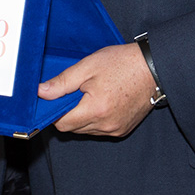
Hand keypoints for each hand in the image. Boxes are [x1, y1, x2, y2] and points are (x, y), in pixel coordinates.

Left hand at [40, 42, 156, 136]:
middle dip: (69, 112)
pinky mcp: (123, 130)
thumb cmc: (122, 63)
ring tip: (92, 94)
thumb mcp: (88, 67)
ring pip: (86, 130)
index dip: (55, 111)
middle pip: (73, 128)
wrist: (154, 67)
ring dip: (83, 116)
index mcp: (95, 110)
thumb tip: (41, 92)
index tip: (59, 97)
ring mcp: (116, 129)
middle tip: (77, 91)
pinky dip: (96, 119)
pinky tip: (103, 101)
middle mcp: (106, 125)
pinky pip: (100, 130)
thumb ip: (63, 82)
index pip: (62, 123)